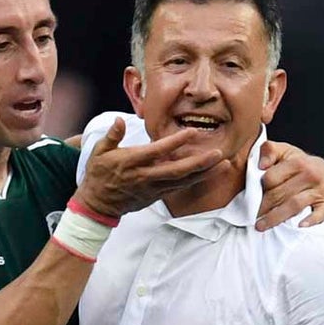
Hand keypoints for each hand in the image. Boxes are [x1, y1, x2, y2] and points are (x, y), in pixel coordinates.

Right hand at [74, 117, 225, 217]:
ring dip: (206, 173)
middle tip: (219, 153)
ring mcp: (154, 188)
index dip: (176, 142)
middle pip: (178, 170)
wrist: (98, 204)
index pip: (158, 151)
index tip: (193, 132)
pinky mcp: (158, 195)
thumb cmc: (98, 174)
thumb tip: (120, 120)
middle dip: (200, 162)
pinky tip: (212, 173)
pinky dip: (198, 180)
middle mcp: (146, 176)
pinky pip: (181, 187)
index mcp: (131, 162)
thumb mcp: (98, 152)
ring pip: (184, 181)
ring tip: (225, 163)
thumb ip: (112, 135)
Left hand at [256, 141, 323, 230]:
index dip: (259, 188)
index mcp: (298, 162)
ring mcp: (321, 191)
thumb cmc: (301, 164)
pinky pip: (319, 214)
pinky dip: (310, 221)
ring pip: (294, 206)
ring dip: (275, 218)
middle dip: (263, 207)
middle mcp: (311, 175)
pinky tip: (300, 226)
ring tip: (261, 226)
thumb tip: (260, 165)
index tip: (253, 195)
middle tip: (251, 216)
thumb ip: (269, 151)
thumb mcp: (285, 151)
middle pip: (280, 194)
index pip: (271, 178)